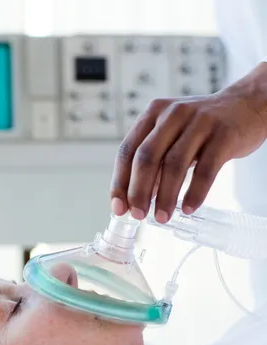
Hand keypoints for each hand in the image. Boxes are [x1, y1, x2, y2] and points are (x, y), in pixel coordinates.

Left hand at [110, 62, 266, 222]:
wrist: (247, 105)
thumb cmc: (204, 126)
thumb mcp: (172, 134)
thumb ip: (154, 161)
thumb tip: (136, 197)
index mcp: (154, 114)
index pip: (127, 151)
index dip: (120, 182)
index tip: (119, 208)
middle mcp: (173, 115)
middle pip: (147, 157)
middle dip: (138, 191)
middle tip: (138, 215)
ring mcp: (199, 123)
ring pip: (174, 164)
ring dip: (165, 196)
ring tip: (162, 217)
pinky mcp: (223, 135)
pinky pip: (205, 170)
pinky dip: (195, 192)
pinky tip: (188, 208)